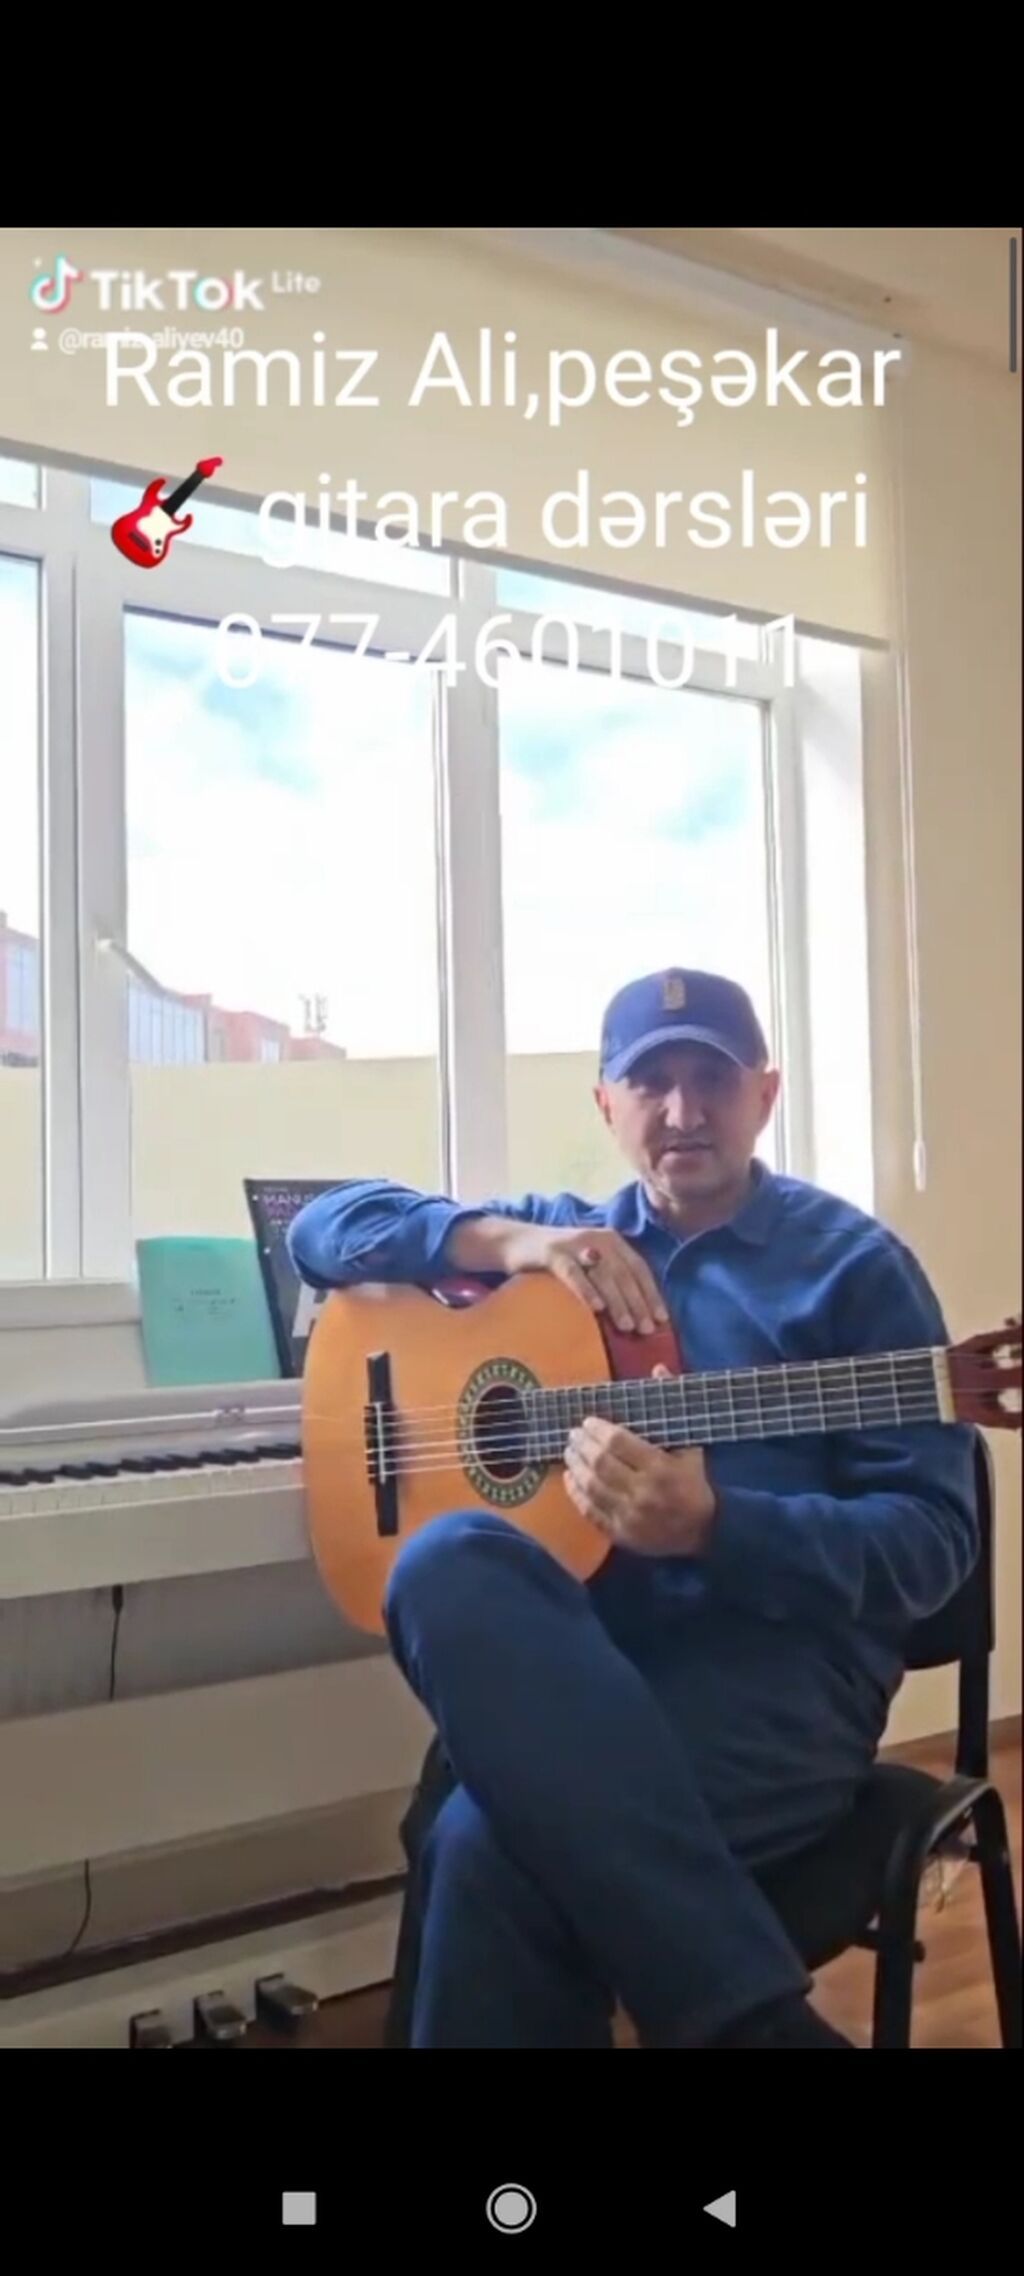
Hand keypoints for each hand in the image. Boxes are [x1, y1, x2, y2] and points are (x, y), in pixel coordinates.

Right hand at [498, 1222, 668, 1335]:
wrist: (517, 1241)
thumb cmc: (559, 1260)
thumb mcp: (590, 1263)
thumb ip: (611, 1279)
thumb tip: (637, 1314)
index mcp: (613, 1241)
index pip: (639, 1268)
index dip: (652, 1294)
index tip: (662, 1319)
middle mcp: (599, 1238)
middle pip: (625, 1274)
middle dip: (639, 1304)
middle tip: (647, 1329)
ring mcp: (576, 1244)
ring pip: (604, 1275)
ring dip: (618, 1302)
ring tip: (628, 1326)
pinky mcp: (553, 1252)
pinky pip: (573, 1273)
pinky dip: (587, 1291)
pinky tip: (597, 1309)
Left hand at [563, 1369, 717, 1554]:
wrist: (703, 1531)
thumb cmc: (694, 1484)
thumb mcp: (691, 1445)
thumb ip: (672, 1407)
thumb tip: (658, 1367)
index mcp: (661, 1468)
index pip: (619, 1443)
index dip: (599, 1430)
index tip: (588, 1421)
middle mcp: (643, 1492)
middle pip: (601, 1464)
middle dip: (582, 1445)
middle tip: (572, 1434)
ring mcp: (630, 1516)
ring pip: (591, 1487)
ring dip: (575, 1466)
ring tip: (568, 1451)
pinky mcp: (620, 1533)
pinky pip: (590, 1512)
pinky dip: (575, 1494)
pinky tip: (570, 1478)